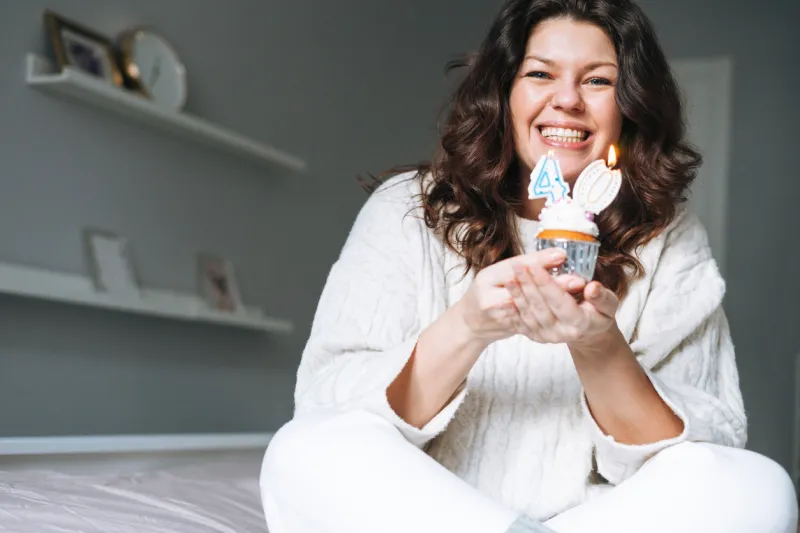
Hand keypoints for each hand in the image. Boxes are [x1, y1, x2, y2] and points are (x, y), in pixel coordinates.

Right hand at [454, 248, 578, 343]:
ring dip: (555, 299)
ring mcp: (499, 317)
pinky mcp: (510, 329)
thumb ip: (526, 265)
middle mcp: (490, 298)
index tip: (562, 255)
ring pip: (533, 307)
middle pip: (526, 288)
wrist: (471, 322)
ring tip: (576, 292)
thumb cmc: (488, 291)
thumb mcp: (499, 272)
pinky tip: (567, 310)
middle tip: (577, 279)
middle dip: (553, 283)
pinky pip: (534, 321)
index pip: (516, 266)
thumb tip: (558, 255)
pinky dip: (551, 314)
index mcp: (487, 278)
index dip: (539, 261)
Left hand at [506, 262, 618, 347]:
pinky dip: (511, 309)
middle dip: (527, 285)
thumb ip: (602, 296)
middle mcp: (561, 333)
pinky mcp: (536, 337)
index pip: (559, 301)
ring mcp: (546, 337)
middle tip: (517, 265)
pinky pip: (520, 322)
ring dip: (517, 295)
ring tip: (509, 276)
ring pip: (528, 314)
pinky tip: (504, 295)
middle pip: (540, 307)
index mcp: (579, 324)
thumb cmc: (599, 313)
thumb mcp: (608, 305)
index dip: (546, 284)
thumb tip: (592, 287)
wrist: (588, 332)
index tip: (534, 266)